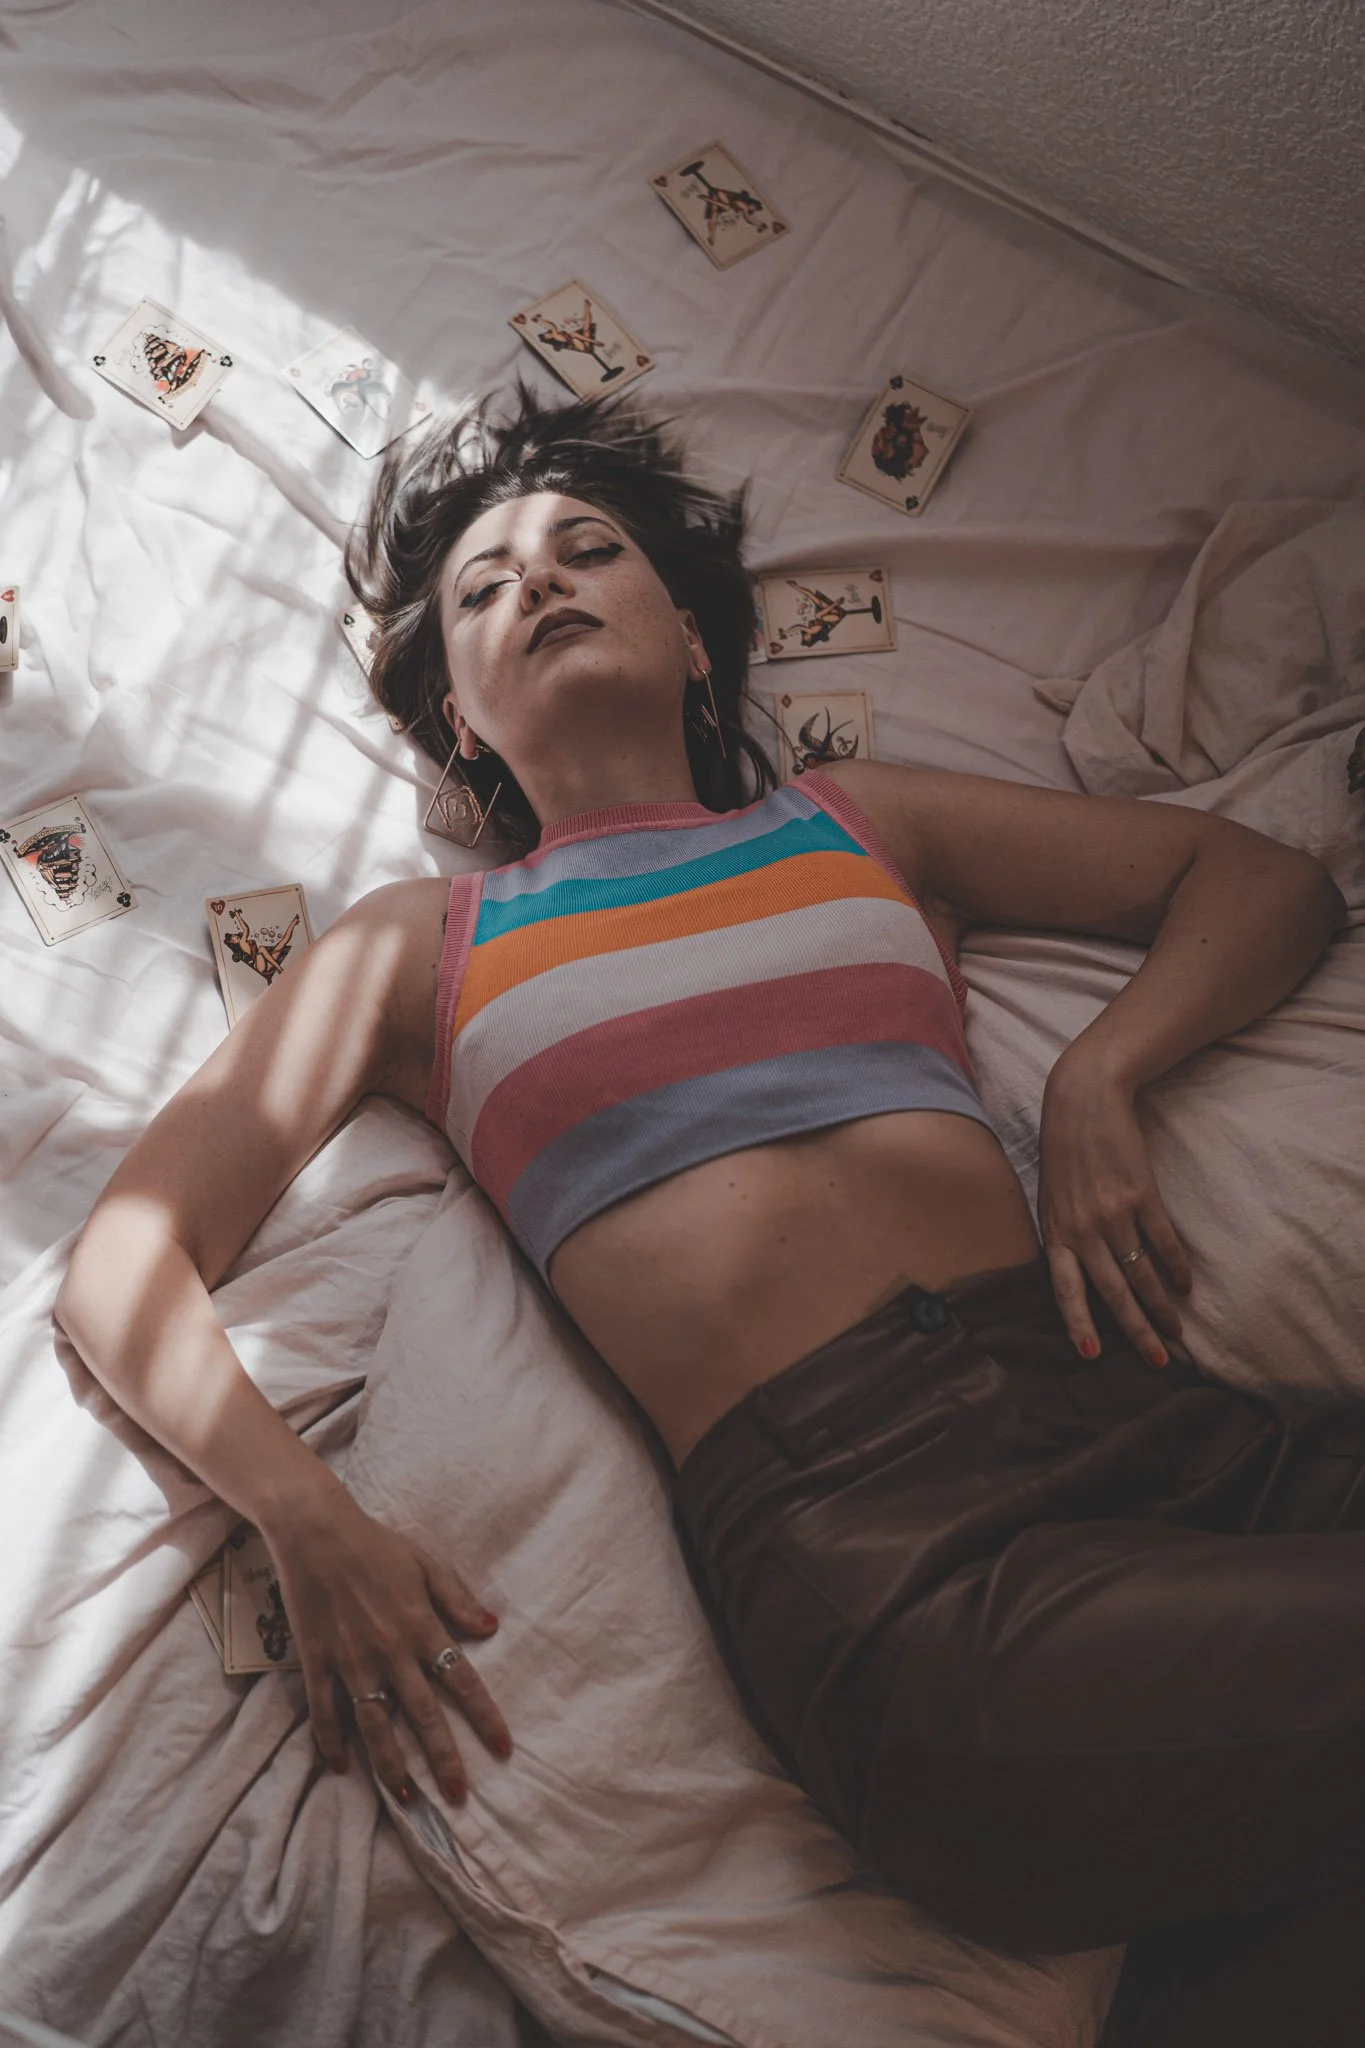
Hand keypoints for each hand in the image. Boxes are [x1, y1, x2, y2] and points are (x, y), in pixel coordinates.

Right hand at [267, 1485, 510, 1806]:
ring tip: (406, 1798)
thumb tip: (492, 1629)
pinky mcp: (317, 1663)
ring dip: (391, 1765)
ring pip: (374, 1726)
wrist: (316, 1532)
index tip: (503, 1749)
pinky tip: (342, 1767)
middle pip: (422, 1716)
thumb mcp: (426, 1563)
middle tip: (458, 1798)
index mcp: (421, 1627)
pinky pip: (325, 1712)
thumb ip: (458, 1599)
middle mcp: (390, 1652)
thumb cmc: (375, 1544)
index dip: (484, 1717)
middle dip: (442, 1760)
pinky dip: (332, 1742)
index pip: (461, 1681)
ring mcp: (351, 1661)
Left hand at [1037, 1056, 1192, 1366]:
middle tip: (1157, 1360)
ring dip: (1161, 1306)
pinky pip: (1163, 1242)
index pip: (1065, 1289)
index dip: (1079, 1323)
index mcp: (1054, 1231)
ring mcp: (1113, 1213)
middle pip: (1112, 1292)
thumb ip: (1061, 1235)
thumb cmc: (1063, 1151)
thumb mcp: (1049, 1196)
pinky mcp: (1142, 1195)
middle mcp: (1082, 1228)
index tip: (1092, 1354)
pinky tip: (1186, 1286)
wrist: (1083, 1100)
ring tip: (1176, 1332)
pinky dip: (1177, 1268)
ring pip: (1141, 1273)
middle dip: (1135, 1331)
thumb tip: (1075, 1275)